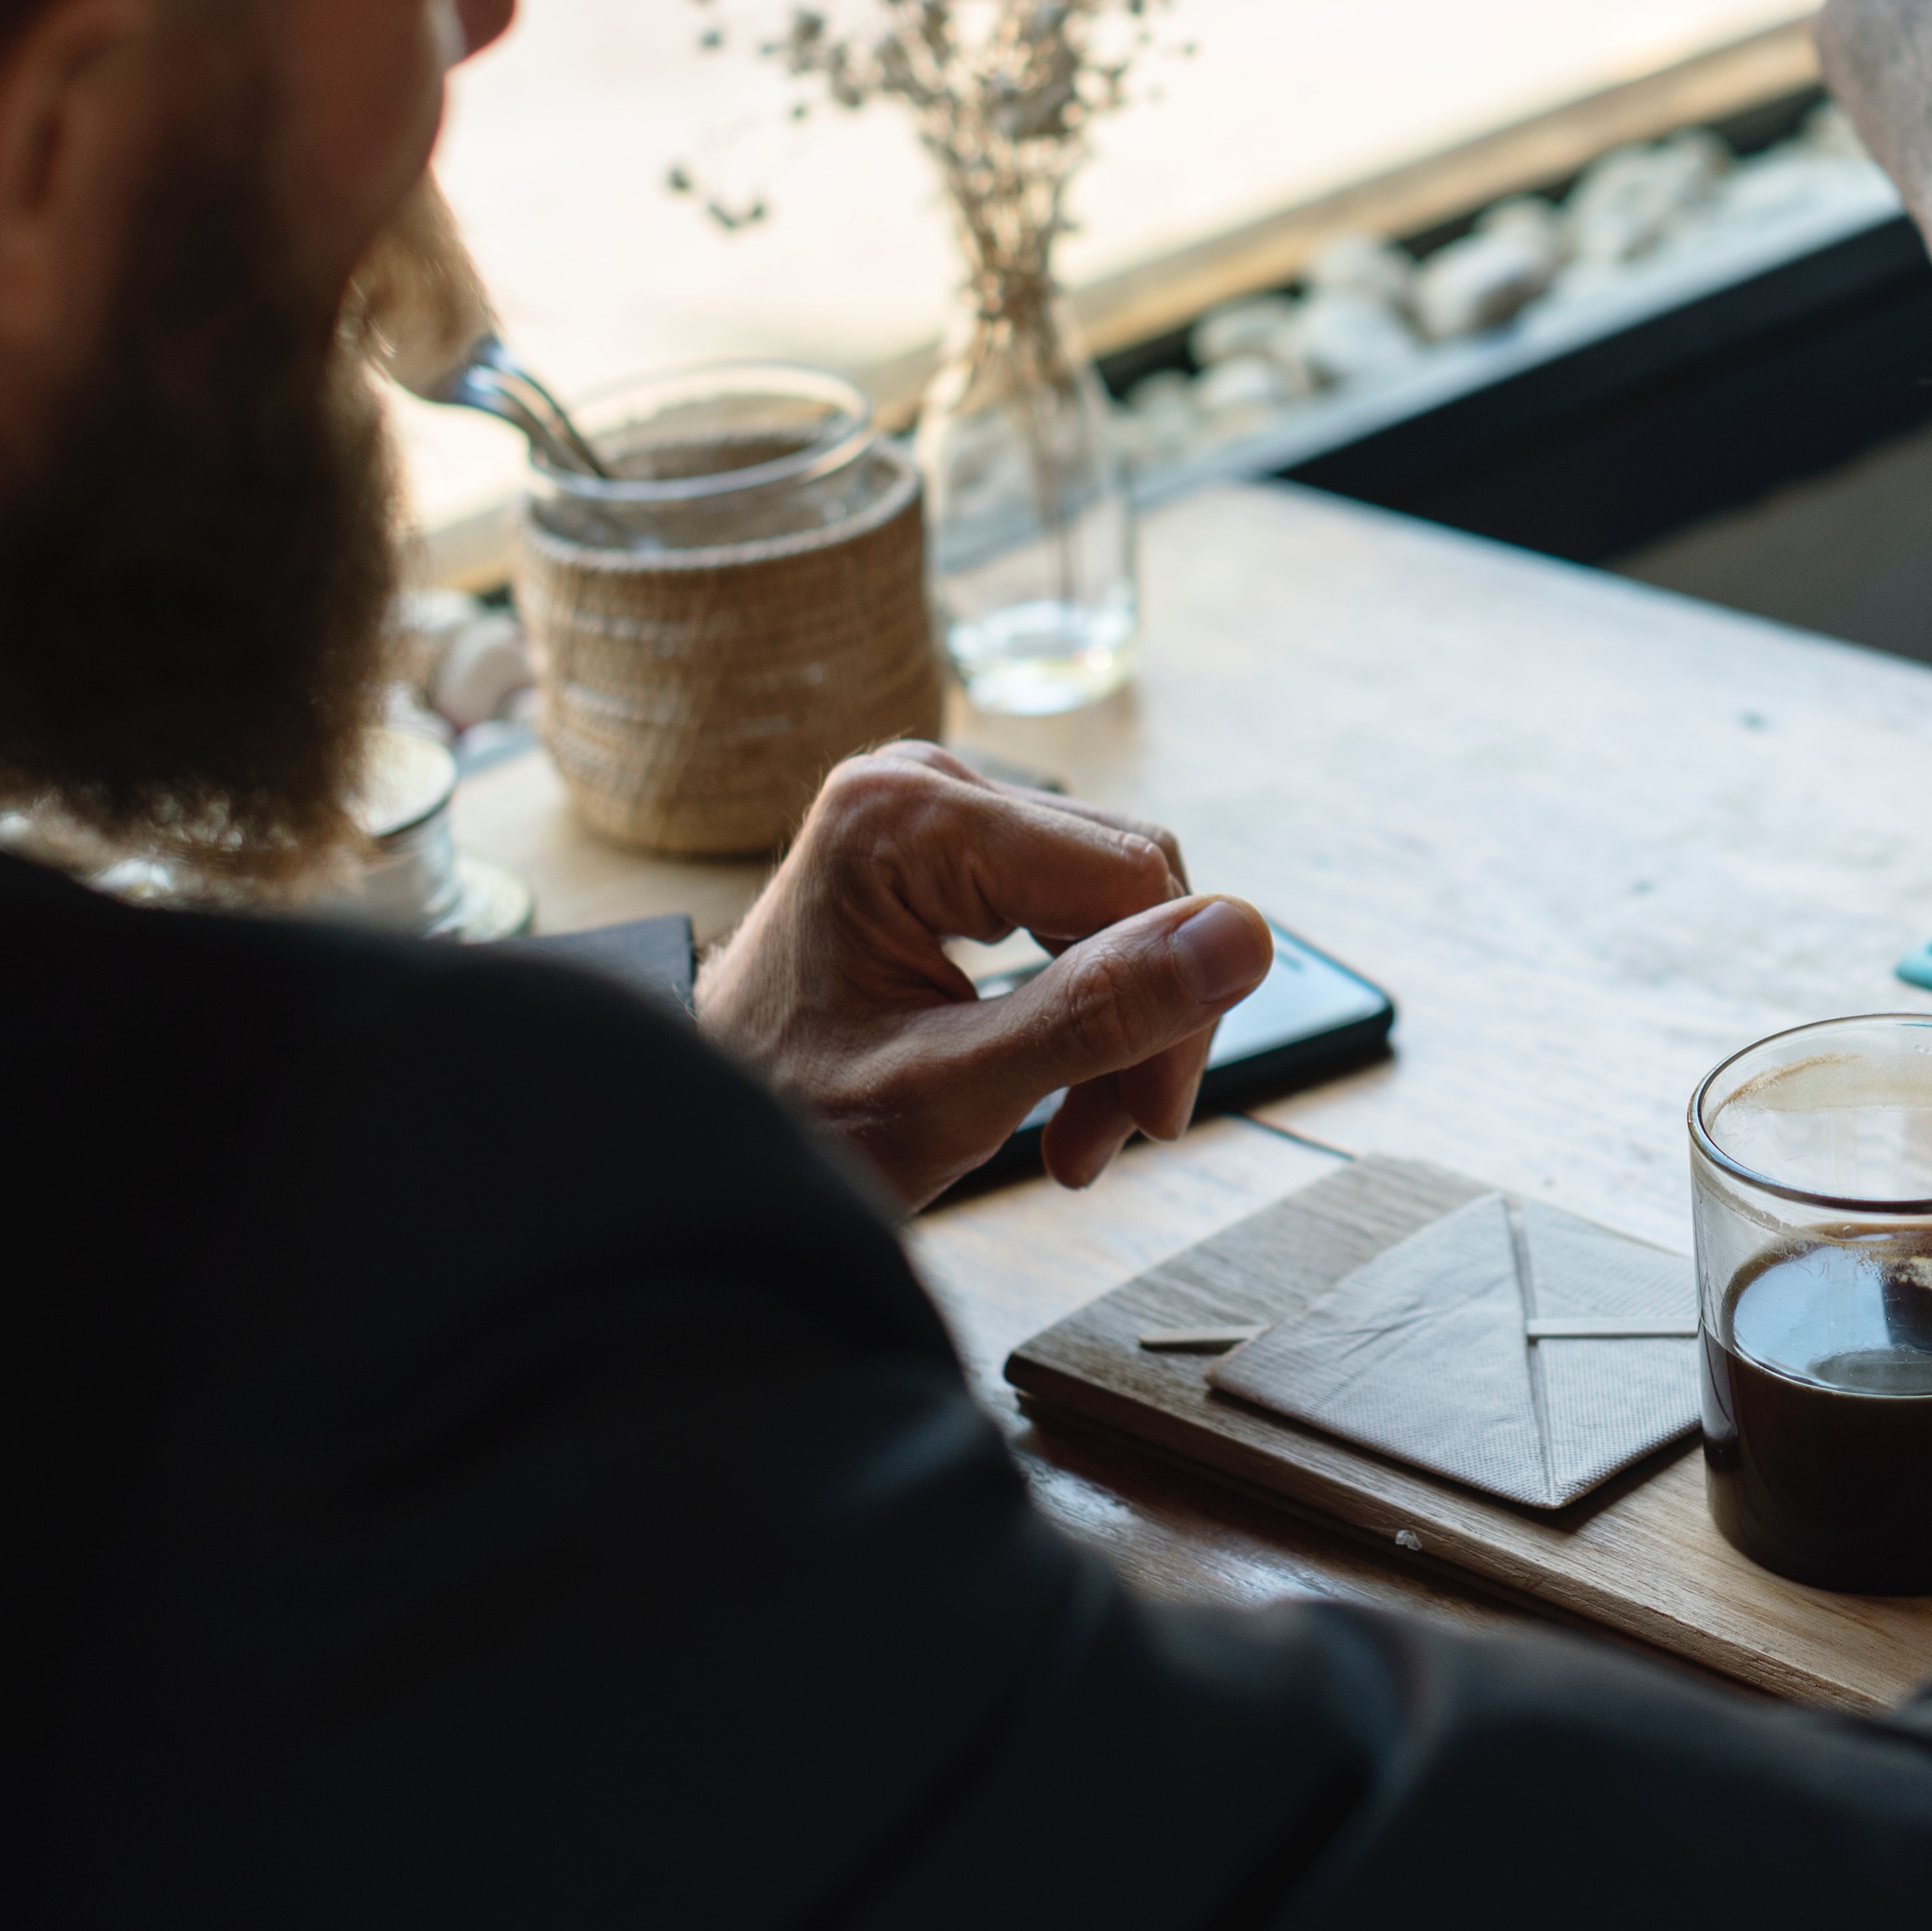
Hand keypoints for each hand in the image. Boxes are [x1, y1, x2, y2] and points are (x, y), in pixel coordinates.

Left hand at [697, 744, 1273, 1206]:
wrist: (683, 1148)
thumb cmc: (789, 1124)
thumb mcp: (954, 1093)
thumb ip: (1099, 1013)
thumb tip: (1247, 936)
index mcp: (904, 816)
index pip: (1129, 877)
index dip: (1173, 1000)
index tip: (1151, 1119)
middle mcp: (922, 782)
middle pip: (1127, 883)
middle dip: (1140, 1020)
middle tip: (1109, 1139)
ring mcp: (935, 810)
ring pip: (1113, 902)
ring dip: (1117, 1025)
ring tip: (1079, 1135)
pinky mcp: (949, 848)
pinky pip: (1070, 910)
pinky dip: (1080, 1006)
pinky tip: (1059, 1090)